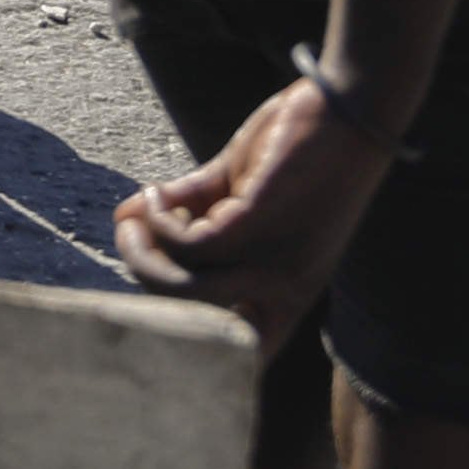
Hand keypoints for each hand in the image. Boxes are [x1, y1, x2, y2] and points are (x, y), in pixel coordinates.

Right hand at [114, 64, 390, 340]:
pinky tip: (155, 194)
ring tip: (132, 222)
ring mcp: (274, 262)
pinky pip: (187, 244)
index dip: (200, 352)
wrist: (346, 111)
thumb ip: (184, 209)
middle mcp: (286, 288)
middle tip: (130, 235)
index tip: (155, 314)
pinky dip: (158, 220)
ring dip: (142, 253)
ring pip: (185, 288)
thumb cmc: (297, 151)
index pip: (251, 356)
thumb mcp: (235, 192)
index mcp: (289, 291)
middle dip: (148, 282)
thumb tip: (122, 219)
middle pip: (195, 321)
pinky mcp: (258, 227)